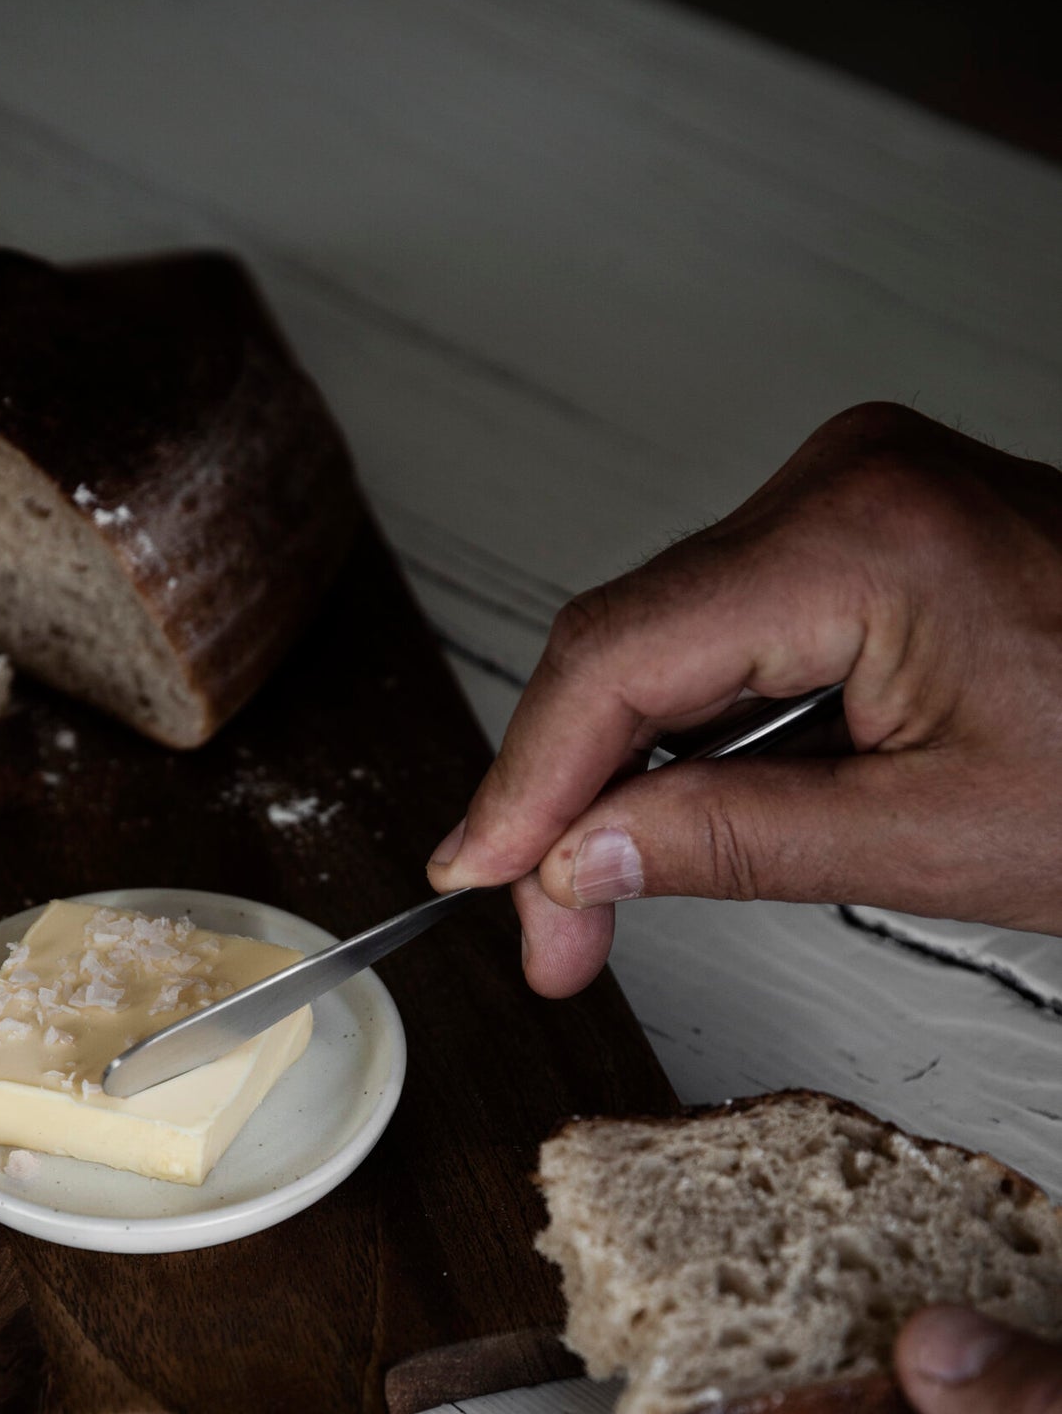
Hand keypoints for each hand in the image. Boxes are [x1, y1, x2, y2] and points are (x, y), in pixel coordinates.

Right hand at [428, 402, 1061, 995]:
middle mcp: (842, 483)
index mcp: (861, 538)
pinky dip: (691, 731)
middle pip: (624, 645)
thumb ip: (733, 844)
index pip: (617, 661)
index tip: (478, 878)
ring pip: (664, 638)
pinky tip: (678, 817)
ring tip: (602, 897)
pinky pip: (727, 626)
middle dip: (567, 797)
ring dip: (622, 772)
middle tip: (550, 930)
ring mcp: (853, 493)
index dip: (525, 783)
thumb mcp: (935, 839)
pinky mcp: (865, 526)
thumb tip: (579, 853)